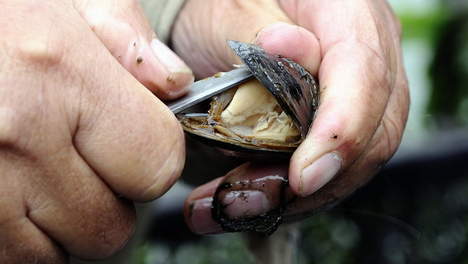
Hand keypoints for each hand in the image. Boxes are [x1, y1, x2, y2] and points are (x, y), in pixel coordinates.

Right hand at [0, 0, 191, 261]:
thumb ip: (123, 36)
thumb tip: (174, 84)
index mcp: (58, 72)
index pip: (156, 164)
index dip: (151, 160)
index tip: (134, 147)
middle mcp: (12, 135)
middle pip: (108, 225)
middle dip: (103, 201)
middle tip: (75, 163)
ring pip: (51, 256)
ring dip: (54, 227)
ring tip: (28, 174)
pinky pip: (3, 260)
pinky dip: (10, 239)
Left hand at [173, 0, 408, 233]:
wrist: (225, 23)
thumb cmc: (227, 9)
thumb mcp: (230, 8)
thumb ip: (258, 30)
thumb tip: (285, 50)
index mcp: (351, 13)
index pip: (364, 75)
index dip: (341, 133)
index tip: (303, 177)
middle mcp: (369, 56)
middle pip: (371, 133)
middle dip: (311, 183)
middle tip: (242, 203)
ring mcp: (360, 94)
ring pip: (352, 163)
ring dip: (292, 198)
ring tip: (229, 210)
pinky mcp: (340, 124)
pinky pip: (332, 169)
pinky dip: (290, 195)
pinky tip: (246, 204)